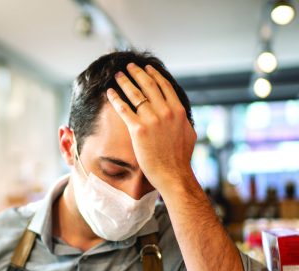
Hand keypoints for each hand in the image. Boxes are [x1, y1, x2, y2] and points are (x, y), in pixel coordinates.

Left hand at [106, 63, 196, 190]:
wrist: (173, 174)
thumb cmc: (181, 157)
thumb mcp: (189, 133)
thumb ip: (184, 119)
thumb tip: (181, 112)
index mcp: (178, 110)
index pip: (164, 86)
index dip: (153, 74)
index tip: (146, 68)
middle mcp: (166, 111)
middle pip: (148, 86)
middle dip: (137, 73)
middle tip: (129, 67)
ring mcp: (152, 120)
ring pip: (135, 94)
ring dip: (125, 82)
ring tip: (118, 75)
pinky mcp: (138, 130)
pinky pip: (124, 109)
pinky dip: (116, 99)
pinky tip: (110, 92)